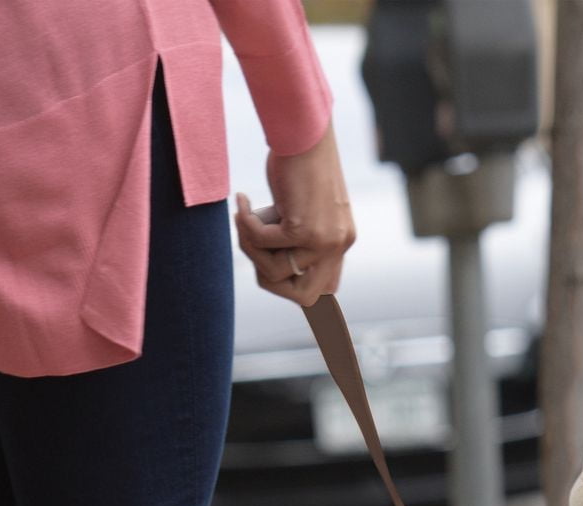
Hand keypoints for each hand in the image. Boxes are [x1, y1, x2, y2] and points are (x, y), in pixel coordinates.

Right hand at [233, 126, 355, 306]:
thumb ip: (295, 237)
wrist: (303, 128)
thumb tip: (274, 270)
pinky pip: (263, 243)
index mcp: (341, 241)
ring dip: (251, 247)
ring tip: (243, 217)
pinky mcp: (304, 228)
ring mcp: (325, 239)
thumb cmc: (296, 161)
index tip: (285, 296)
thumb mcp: (300, 206)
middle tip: (253, 247)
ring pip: (277, 270)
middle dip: (270, 281)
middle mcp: (338, 245)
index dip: (303, 300)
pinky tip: (241, 200)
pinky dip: (245, 224)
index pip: (327, 293)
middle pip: (305, 298)